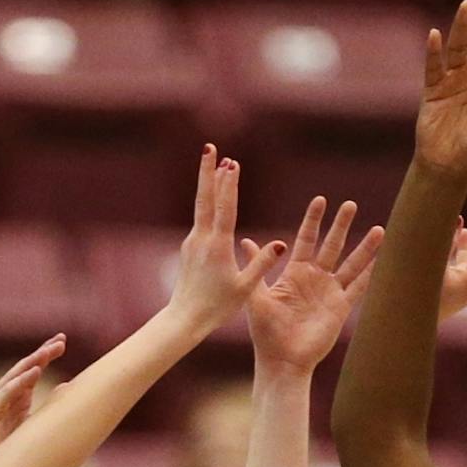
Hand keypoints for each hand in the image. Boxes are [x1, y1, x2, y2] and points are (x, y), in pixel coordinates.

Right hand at [0, 336, 67, 466]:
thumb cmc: (6, 450)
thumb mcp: (31, 424)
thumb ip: (46, 406)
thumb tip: (68, 387)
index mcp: (15, 396)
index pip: (31, 369)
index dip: (46, 355)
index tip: (62, 342)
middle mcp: (3, 394)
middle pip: (25, 367)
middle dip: (43, 352)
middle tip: (61, 340)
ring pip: (15, 376)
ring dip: (33, 362)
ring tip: (49, 351)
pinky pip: (7, 393)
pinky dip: (21, 381)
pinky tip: (35, 372)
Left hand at [169, 147, 286, 331]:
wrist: (184, 318)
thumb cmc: (217, 307)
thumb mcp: (245, 287)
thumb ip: (262, 264)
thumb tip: (282, 243)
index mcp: (217, 246)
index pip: (224, 207)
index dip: (229, 184)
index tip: (232, 162)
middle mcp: (202, 238)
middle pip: (205, 197)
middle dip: (209, 171)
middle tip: (210, 147)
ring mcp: (193, 242)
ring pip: (202, 206)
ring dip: (209, 183)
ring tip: (216, 163)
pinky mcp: (190, 247)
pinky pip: (201, 219)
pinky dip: (208, 203)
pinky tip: (214, 196)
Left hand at [245, 197, 383, 374]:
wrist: (281, 360)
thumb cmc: (265, 332)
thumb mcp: (256, 296)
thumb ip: (256, 268)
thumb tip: (244, 240)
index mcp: (295, 273)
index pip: (306, 239)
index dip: (313, 220)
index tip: (320, 200)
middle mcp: (315, 279)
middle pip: (332, 245)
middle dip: (341, 225)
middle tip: (350, 203)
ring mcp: (330, 292)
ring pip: (352, 264)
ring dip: (365, 247)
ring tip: (380, 229)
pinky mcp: (341, 308)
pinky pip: (359, 288)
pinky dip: (370, 274)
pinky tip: (383, 260)